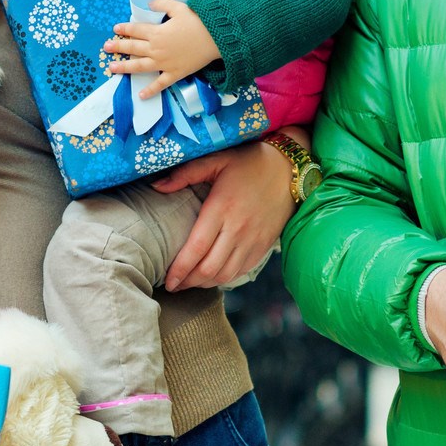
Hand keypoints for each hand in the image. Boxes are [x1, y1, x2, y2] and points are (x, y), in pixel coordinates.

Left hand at [105, 0, 223, 98]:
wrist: (215, 38)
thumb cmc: (198, 21)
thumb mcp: (178, 7)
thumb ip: (161, 3)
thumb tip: (149, 2)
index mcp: (156, 32)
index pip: (135, 30)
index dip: (124, 29)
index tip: (115, 29)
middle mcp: (156, 49)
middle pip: (133, 47)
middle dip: (118, 47)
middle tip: (106, 47)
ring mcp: (163, 63)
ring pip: (139, 66)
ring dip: (124, 67)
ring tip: (112, 68)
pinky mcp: (174, 74)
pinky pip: (160, 84)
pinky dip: (150, 91)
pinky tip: (141, 95)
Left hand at [152, 134, 293, 289]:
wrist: (289, 168)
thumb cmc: (249, 162)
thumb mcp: (216, 160)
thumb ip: (185, 174)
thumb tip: (156, 186)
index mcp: (221, 208)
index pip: (196, 248)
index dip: (180, 269)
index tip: (167, 279)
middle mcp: (238, 229)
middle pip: (209, 268)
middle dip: (188, 282)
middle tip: (173, 285)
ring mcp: (253, 240)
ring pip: (225, 274)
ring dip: (205, 283)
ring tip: (189, 283)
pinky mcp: (263, 246)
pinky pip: (241, 271)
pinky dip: (224, 279)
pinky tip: (212, 277)